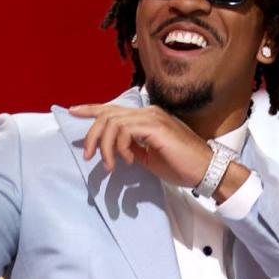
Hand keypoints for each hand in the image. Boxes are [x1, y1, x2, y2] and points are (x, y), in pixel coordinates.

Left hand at [69, 104, 214, 187]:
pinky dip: (120, 147)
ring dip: (106, 146)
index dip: (90, 108)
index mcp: (146, 117)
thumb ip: (131, 147)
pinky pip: (125, 131)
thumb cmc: (180, 164)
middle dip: (92, 135)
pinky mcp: (156, 128)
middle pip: (107, 114)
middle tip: (88, 156)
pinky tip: (127, 160)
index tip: (72, 111)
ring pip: (113, 123)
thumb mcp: (148, 156)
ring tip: (110, 165)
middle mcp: (148, 112)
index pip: (113, 108)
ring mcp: (153, 118)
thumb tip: (114, 148)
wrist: (206, 170)